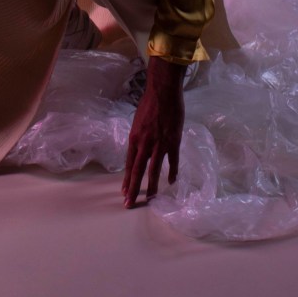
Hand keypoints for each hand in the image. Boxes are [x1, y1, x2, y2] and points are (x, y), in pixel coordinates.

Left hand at [122, 56, 185, 207]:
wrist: (163, 92)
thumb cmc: (149, 104)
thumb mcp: (137, 122)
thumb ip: (139, 138)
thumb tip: (140, 151)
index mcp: (134, 138)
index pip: (129, 164)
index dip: (126, 180)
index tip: (124, 192)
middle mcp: (144, 144)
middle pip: (137, 171)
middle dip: (133, 189)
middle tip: (129, 204)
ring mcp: (159, 144)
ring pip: (154, 170)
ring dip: (151, 186)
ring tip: (149, 199)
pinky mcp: (173, 141)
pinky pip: (172, 160)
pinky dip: (172, 172)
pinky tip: (171, 182)